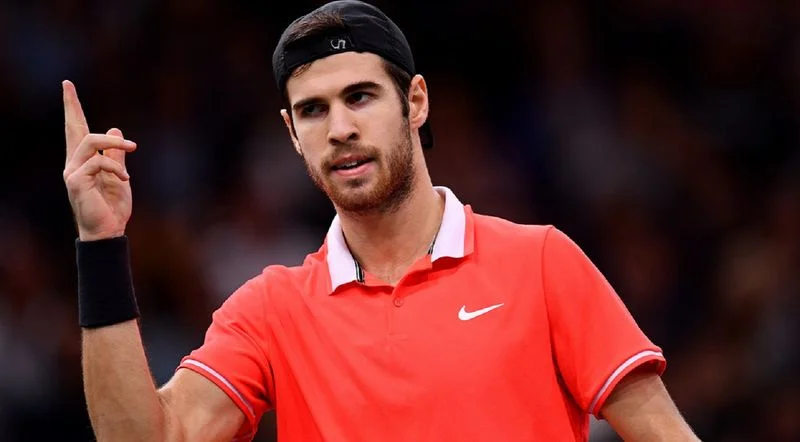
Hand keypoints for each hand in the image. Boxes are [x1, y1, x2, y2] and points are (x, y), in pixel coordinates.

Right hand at [62, 80, 137, 241]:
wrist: (109, 230)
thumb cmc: (112, 207)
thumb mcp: (119, 175)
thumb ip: (116, 155)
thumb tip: (114, 130)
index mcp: (83, 161)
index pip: (76, 130)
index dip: (72, 109)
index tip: (67, 87)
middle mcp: (73, 163)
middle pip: (72, 129)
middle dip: (70, 106)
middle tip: (67, 85)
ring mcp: (72, 172)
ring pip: (91, 141)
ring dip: (115, 143)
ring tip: (133, 147)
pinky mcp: (76, 181)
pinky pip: (99, 161)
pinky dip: (116, 166)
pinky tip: (125, 178)